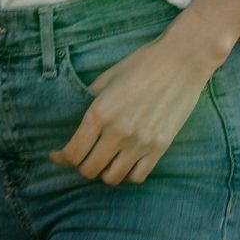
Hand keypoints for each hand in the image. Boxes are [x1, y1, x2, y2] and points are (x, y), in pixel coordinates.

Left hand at [51, 30, 215, 186]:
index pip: (73, 152)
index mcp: (100, 113)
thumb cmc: (142, 64)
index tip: (57, 155)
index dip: (61, 158)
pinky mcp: (160, 148)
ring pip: (112, 178)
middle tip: (82, 156)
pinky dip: (127, 174)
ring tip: (103, 160)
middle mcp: (118, 132)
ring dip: (103, 171)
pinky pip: (137, 176)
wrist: (182, 62)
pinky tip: (124, 162)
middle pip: (89, 169)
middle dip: (81, 165)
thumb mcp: (107, 78)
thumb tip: (74, 118)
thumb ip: (89, 100)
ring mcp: (141, 143)